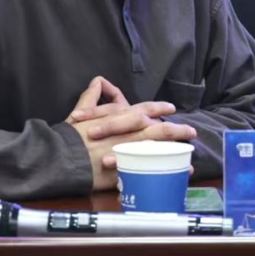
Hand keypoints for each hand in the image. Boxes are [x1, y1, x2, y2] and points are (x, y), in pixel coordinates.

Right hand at [66, 79, 196, 190]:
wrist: (63, 160)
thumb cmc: (70, 137)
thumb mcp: (80, 112)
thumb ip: (92, 97)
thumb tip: (98, 82)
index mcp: (119, 120)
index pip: (143, 110)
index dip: (158, 108)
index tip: (171, 108)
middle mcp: (128, 135)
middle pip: (158, 131)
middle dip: (177, 130)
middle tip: (191, 131)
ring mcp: (129, 154)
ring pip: (159, 151)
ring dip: (176, 151)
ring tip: (189, 153)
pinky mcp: (126, 172)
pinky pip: (150, 172)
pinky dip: (165, 171)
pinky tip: (177, 173)